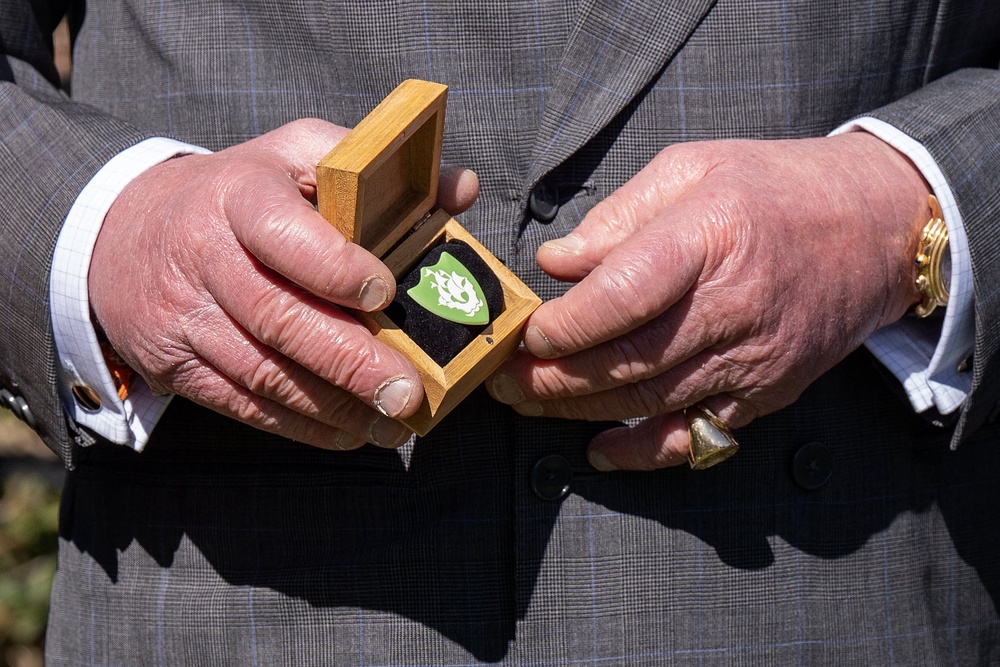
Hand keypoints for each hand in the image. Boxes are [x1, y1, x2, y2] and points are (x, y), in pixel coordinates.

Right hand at [90, 119, 478, 449]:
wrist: (125, 234)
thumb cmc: (240, 193)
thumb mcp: (296, 156)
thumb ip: (376, 171)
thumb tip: (462, 189)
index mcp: (238, 196)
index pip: (281, 234)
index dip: (332, 266)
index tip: (384, 291)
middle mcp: (204, 257)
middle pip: (277, 317)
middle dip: (349, 361)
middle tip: (407, 391)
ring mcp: (185, 317)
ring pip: (263, 372)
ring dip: (335, 405)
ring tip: (394, 422)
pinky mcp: (177, 365)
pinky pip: (242, 404)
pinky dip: (301, 425)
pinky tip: (350, 431)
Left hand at [490, 132, 929, 469]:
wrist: (878, 228)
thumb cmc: (775, 187)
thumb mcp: (694, 167)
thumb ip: (619, 216)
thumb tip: (555, 262)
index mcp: (710, 237)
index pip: (624, 293)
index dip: (566, 323)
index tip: (523, 331)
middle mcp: (732, 306)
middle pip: (627, 359)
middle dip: (552, 376)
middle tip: (501, 378)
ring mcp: (753, 358)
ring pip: (649, 400)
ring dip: (579, 409)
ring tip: (527, 401)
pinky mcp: (767, 392)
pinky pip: (698, 436)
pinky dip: (645, 451)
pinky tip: (599, 450)